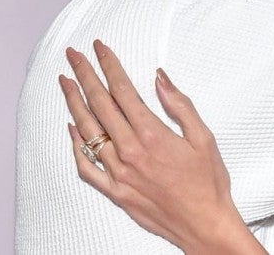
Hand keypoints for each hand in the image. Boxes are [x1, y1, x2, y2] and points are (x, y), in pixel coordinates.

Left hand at [60, 40, 264, 253]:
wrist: (204, 225)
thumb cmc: (209, 182)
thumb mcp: (204, 137)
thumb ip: (179, 105)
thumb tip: (160, 77)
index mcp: (152, 134)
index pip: (122, 90)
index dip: (109, 65)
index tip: (99, 48)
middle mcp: (130, 151)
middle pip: (100, 104)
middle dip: (84, 75)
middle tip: (73, 56)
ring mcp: (119, 173)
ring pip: (88, 131)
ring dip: (74, 103)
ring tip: (65, 83)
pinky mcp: (115, 192)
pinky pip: (86, 167)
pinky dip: (76, 146)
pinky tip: (72, 129)